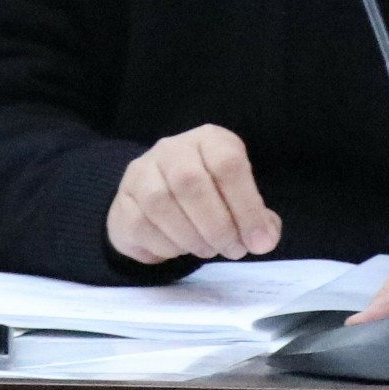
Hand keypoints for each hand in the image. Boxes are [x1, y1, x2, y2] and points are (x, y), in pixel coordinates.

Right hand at [106, 124, 281, 265]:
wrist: (158, 198)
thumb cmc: (208, 194)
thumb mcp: (237, 195)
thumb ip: (256, 216)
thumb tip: (264, 238)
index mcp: (209, 139)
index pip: (228, 163)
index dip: (247, 206)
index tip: (259, 241)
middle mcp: (172, 148)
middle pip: (191, 182)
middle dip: (218, 226)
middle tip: (233, 249)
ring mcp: (142, 171)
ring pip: (161, 203)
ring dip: (192, 237)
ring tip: (209, 250)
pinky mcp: (123, 199)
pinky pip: (140, 224)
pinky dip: (166, 245)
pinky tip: (180, 248)